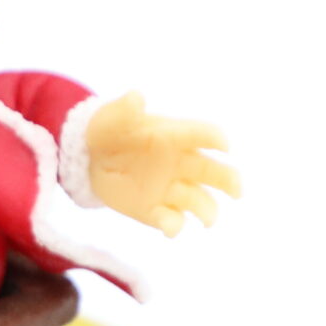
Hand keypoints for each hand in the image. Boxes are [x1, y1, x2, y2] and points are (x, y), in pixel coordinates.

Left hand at [81, 93, 240, 235]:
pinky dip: (174, 226)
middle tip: (237, 191)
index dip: (216, 139)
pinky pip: (172, 220)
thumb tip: (135, 97)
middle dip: (230, 181)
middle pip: (215, 172)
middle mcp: (180, 164)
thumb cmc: (106, 131)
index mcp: (175, 137)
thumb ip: (124, 111)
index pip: (203, 135)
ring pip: (200, 202)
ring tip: (208, 221)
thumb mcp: (108, 118)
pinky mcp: (155, 211)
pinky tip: (169, 228)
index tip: (224, 146)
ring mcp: (171, 189)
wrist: (87, 159)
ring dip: (208, 212)